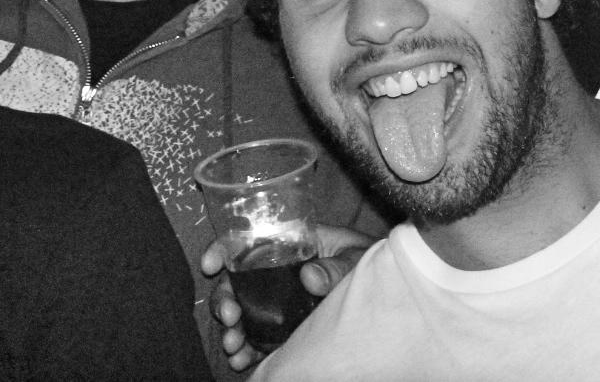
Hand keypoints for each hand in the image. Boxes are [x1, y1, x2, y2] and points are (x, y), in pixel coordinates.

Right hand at [201, 223, 375, 370]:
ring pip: (245, 311)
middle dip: (225, 300)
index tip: (209, 265)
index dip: (223, 248)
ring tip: (234, 347)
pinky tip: (243, 360)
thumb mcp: (356, 258)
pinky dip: (248, 348)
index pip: (249, 239)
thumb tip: (309, 277)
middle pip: (238, 281)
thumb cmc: (369, 261)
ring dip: (233, 329)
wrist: (389, 284)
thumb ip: (336, 266)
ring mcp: (281, 299)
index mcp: (290, 243)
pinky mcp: (288, 324)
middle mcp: (279, 270)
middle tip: (229, 318)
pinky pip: (260, 334)